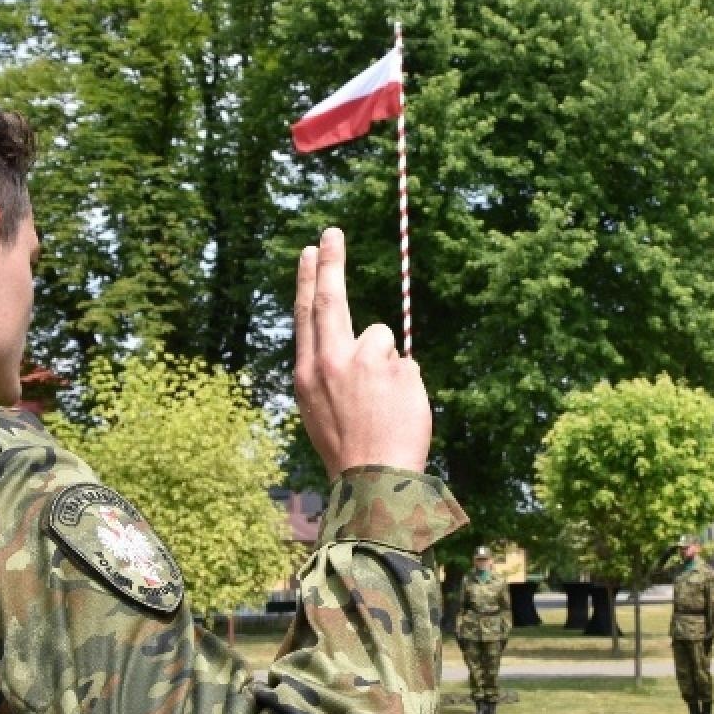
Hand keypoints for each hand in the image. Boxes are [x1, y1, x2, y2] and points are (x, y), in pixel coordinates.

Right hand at [293, 228, 430, 478]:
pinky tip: (398, 411)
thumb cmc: (349, 449)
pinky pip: (406, 365)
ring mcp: (365, 363)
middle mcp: (331, 362)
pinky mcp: (397, 369)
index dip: (308, 280)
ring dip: (386, 362)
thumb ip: (331, 370)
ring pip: (382, 337)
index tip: (308, 252)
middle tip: (331, 233)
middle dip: (330, 263)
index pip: (308, 315)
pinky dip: (406, 385)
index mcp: (307, 374)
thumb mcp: (319, 408)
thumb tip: (363, 340)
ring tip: (382, 403)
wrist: (374, 480)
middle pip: (333, 299)